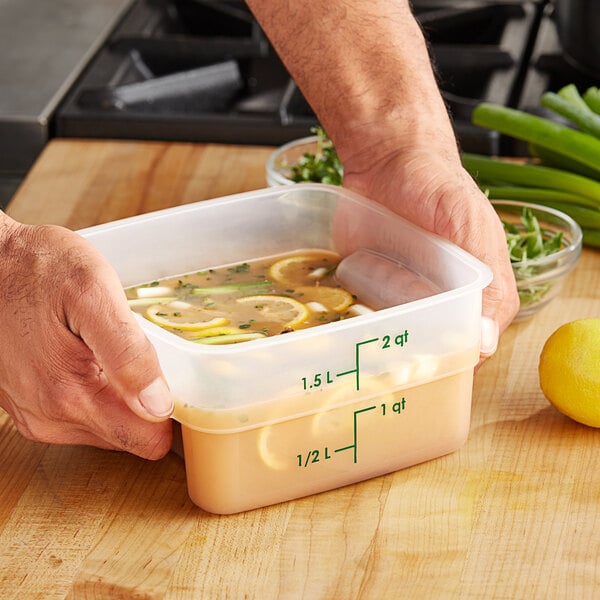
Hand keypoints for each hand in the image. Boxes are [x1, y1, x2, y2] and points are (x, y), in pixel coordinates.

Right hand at [0, 215, 173, 458]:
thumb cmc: (40, 270)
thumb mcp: (93, 294)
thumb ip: (127, 352)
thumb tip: (158, 405)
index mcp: (72, 394)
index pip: (147, 441)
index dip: (171, 415)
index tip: (176, 382)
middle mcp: (51, 417)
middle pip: (130, 436)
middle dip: (146, 403)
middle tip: (143, 356)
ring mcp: (37, 415)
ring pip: (108, 427)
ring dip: (120, 396)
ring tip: (111, 352)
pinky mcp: (30, 407)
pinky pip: (82, 416)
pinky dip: (96, 392)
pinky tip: (91, 358)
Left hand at [342, 143, 519, 360]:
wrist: (385, 160)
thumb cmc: (436, 186)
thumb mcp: (467, 225)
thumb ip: (485, 279)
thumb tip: (486, 342)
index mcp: (476, 292)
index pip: (472, 344)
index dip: (453, 363)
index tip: (427, 374)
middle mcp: (440, 298)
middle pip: (429, 346)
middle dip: (408, 360)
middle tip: (380, 370)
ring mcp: (402, 295)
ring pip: (393, 337)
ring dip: (375, 346)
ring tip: (352, 350)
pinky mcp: (370, 286)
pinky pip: (361, 315)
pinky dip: (349, 325)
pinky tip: (334, 330)